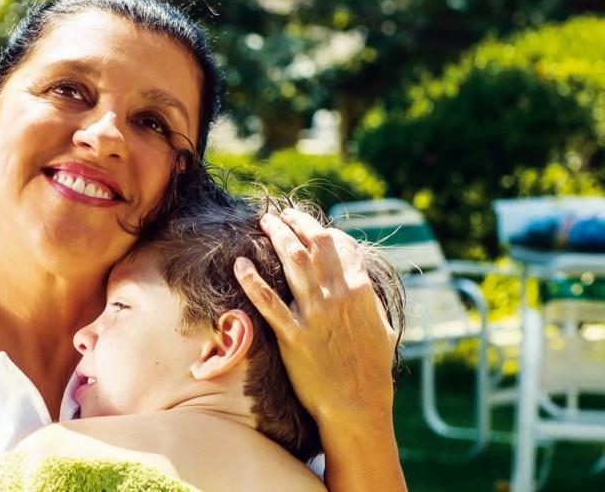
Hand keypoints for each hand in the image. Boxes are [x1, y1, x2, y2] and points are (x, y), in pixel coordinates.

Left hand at [234, 209, 397, 424]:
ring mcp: (315, 315)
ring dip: (276, 235)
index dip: (321, 228)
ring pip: (292, 261)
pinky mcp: (293, 336)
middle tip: (279, 214)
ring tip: (263, 222)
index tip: (306, 224)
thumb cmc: (371, 369)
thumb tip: (360, 283)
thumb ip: (369, 300)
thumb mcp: (381, 326)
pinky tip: (239, 263)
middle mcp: (338, 296)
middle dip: (296, 222)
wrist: (358, 406)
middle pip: (314, 243)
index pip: (340, 244)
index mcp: (360, 290)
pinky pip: (268, 302)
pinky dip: (252, 279)